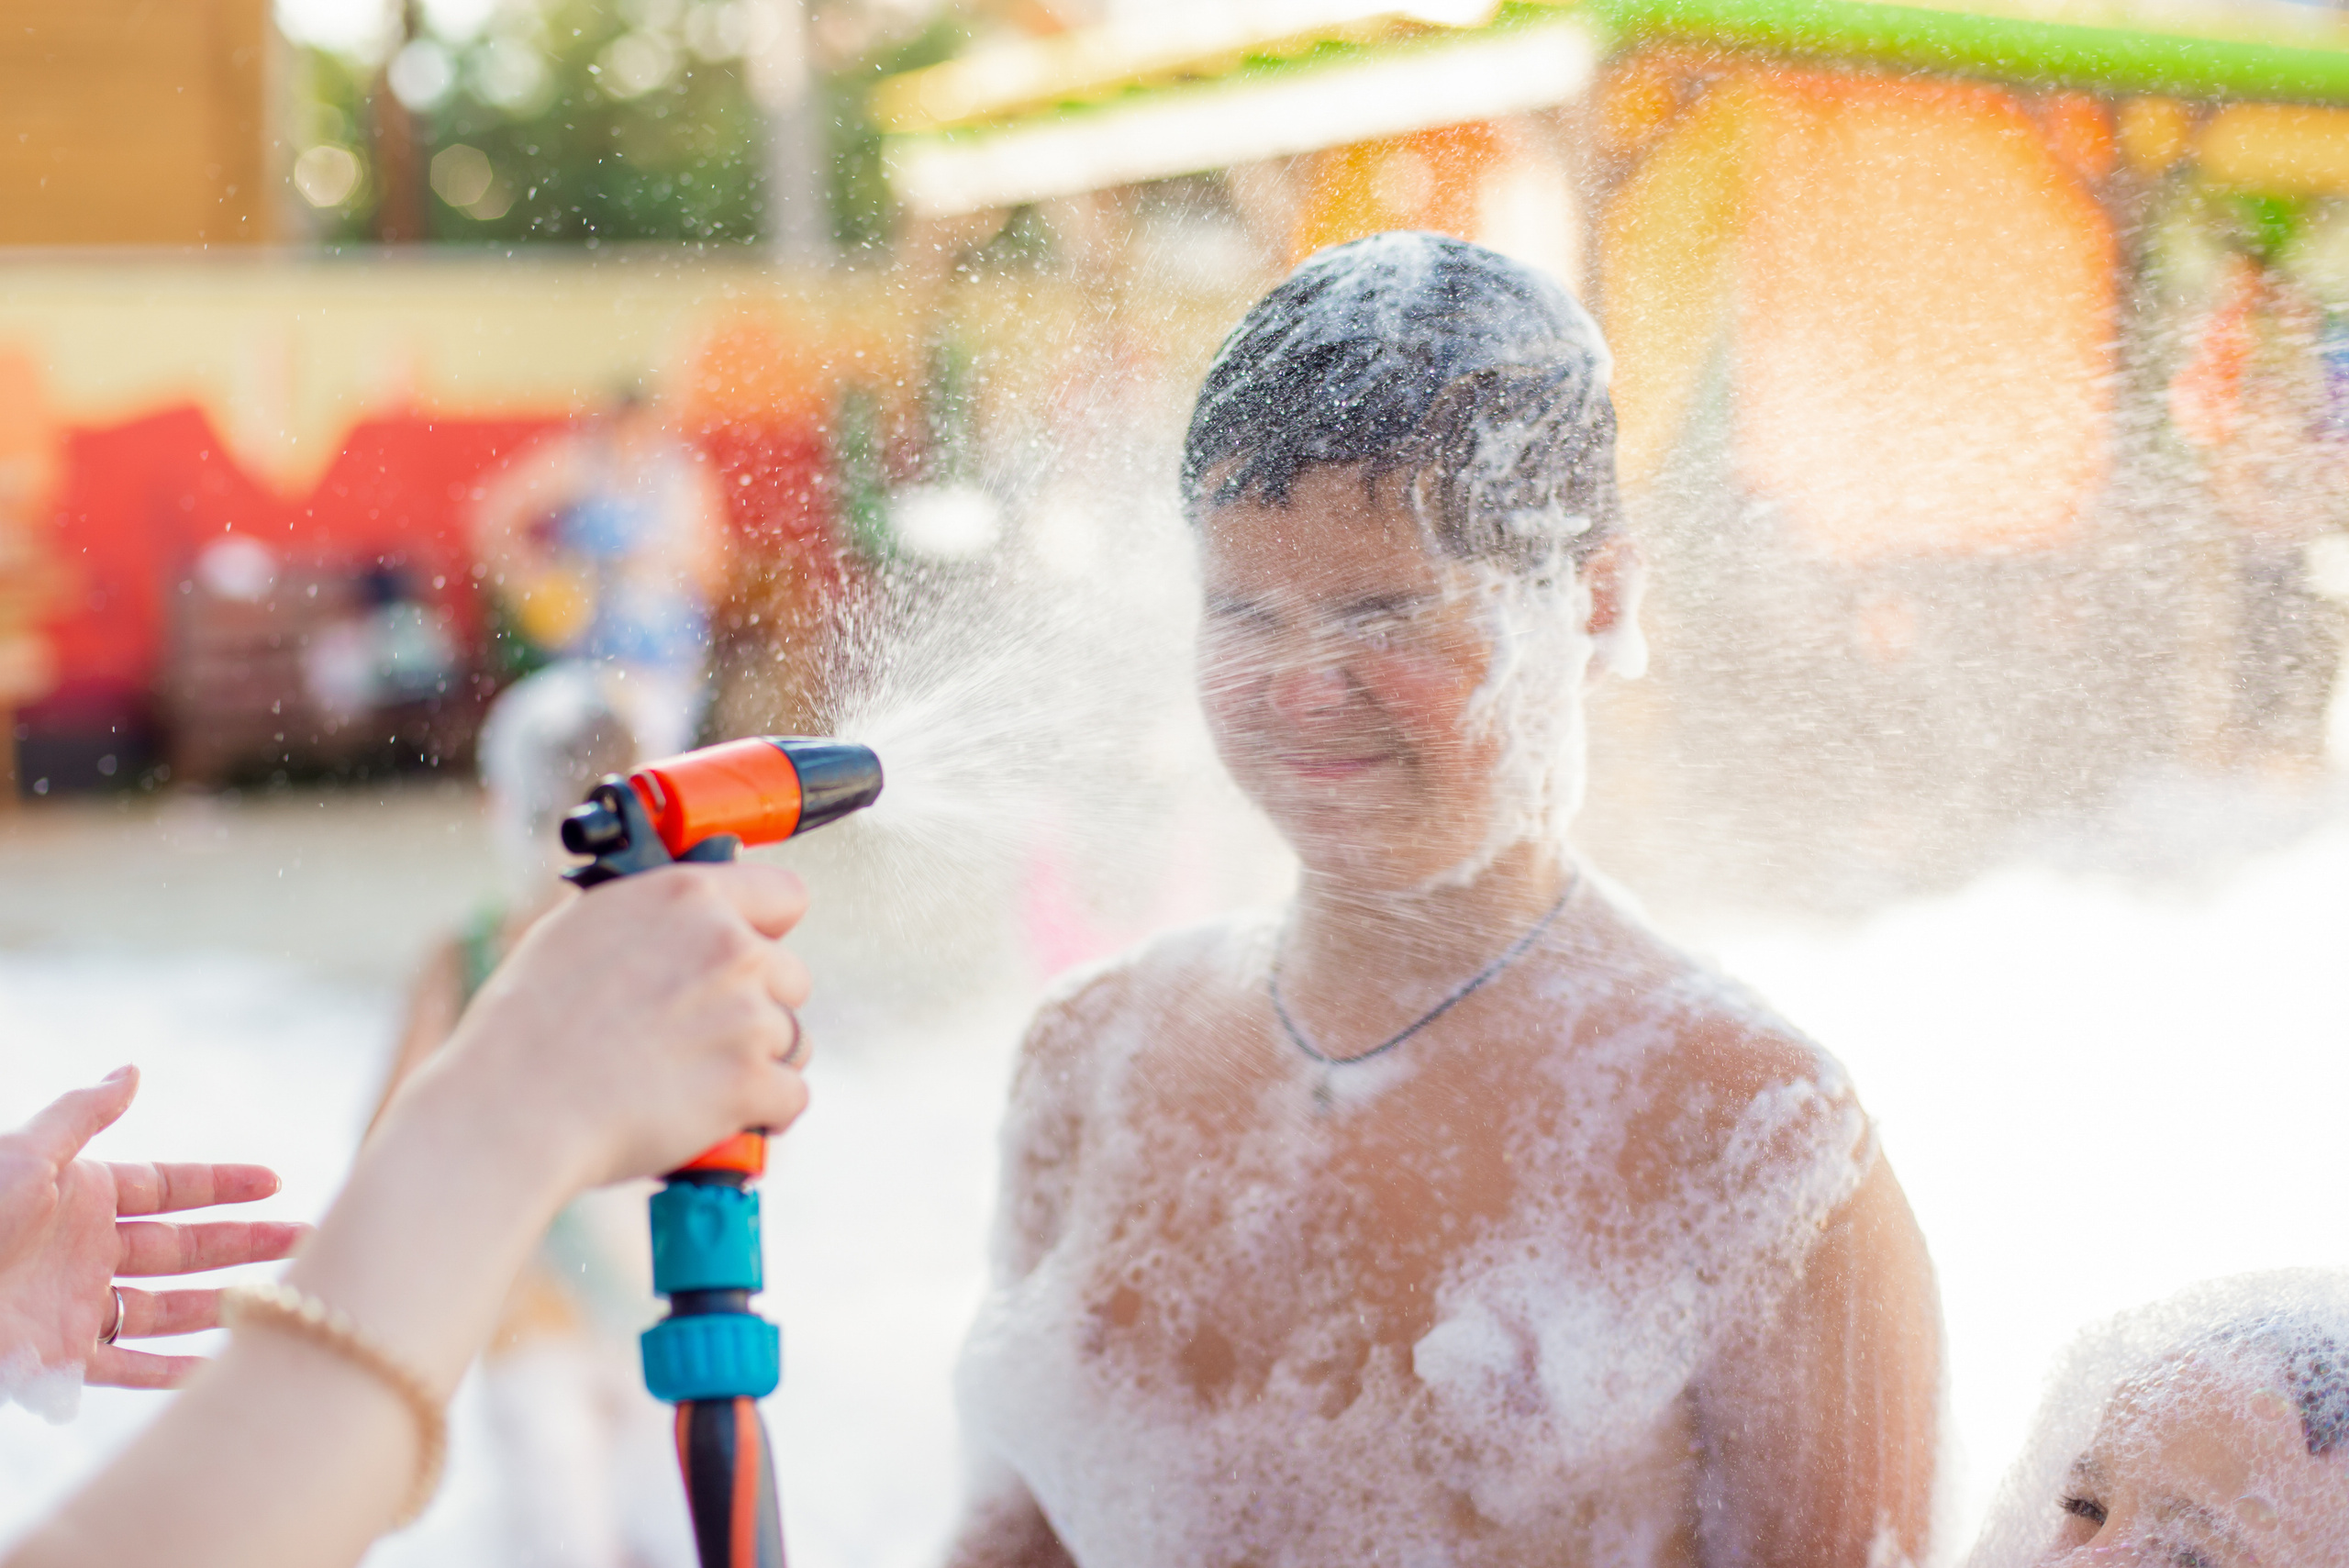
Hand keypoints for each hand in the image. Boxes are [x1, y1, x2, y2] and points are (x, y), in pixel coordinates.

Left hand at [0, 1068, 309, 1389]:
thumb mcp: (28, 1154)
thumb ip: (86, 1114)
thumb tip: (133, 1070)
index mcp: (83, 1194)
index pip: (172, 1187)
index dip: (224, 1184)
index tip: (276, 1181)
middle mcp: (88, 1249)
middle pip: (184, 1246)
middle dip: (244, 1241)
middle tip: (307, 1238)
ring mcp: (77, 1304)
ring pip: (168, 1304)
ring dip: (221, 1301)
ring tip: (277, 1296)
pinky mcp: (60, 1357)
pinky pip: (127, 1365)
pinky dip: (171, 1369)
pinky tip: (216, 1363)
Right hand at [407, 862, 813, 1194]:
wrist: (512, 1106)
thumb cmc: (529, 1025)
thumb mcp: (580, 928)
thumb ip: (651, 917)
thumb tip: (683, 915)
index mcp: (688, 897)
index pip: (785, 894)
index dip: (770, 929)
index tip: (755, 952)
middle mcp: (729, 947)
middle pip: (793, 978)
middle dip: (759, 1008)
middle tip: (701, 1035)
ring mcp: (746, 1015)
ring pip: (794, 1041)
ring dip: (758, 1063)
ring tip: (695, 1081)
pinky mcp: (751, 1082)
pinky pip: (791, 1097)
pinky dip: (762, 1114)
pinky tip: (720, 1118)